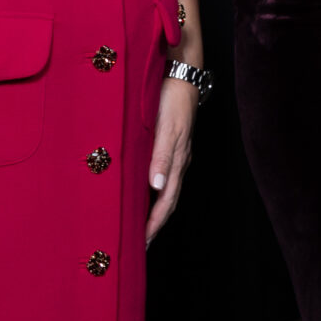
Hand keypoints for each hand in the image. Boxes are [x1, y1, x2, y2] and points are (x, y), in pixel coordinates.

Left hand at [145, 70, 198, 244]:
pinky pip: (162, 175)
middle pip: (167, 201)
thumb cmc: (171, 100)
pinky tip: (144, 192)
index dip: (154, 223)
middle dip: (155, 224)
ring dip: (154, 209)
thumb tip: (156, 188)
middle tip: (140, 244)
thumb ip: (161, 157)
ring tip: (140, 225)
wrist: (180, 75)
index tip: (142, 243)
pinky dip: (153, 191)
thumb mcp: (166, 128)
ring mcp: (175, 153)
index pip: (166, 201)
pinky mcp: (170, 145)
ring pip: (165, 189)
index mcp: (178, 161)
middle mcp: (178, 161)